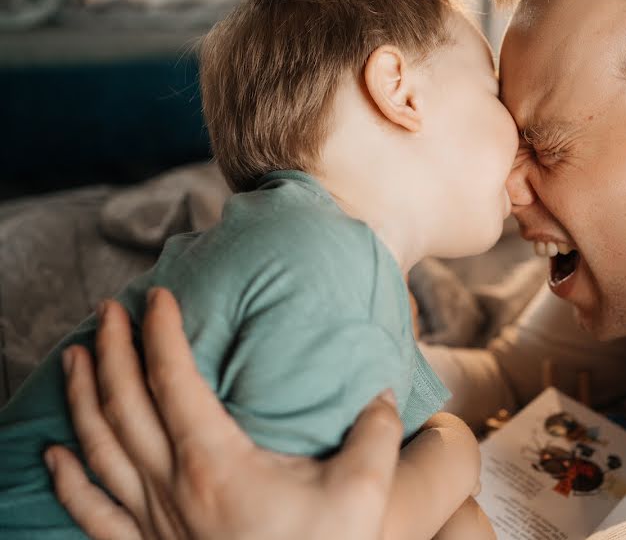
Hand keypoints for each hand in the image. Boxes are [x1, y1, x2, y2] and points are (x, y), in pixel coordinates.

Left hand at [44, 288, 403, 539]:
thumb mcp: (362, 491)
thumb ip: (374, 433)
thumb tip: (380, 393)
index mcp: (215, 464)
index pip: (173, 382)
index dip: (161, 334)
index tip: (156, 298)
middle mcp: (171, 487)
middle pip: (124, 405)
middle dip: (113, 350)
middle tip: (109, 309)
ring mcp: (150, 522)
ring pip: (98, 448)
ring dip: (82, 397)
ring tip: (77, 355)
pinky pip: (91, 512)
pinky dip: (68, 480)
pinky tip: (55, 455)